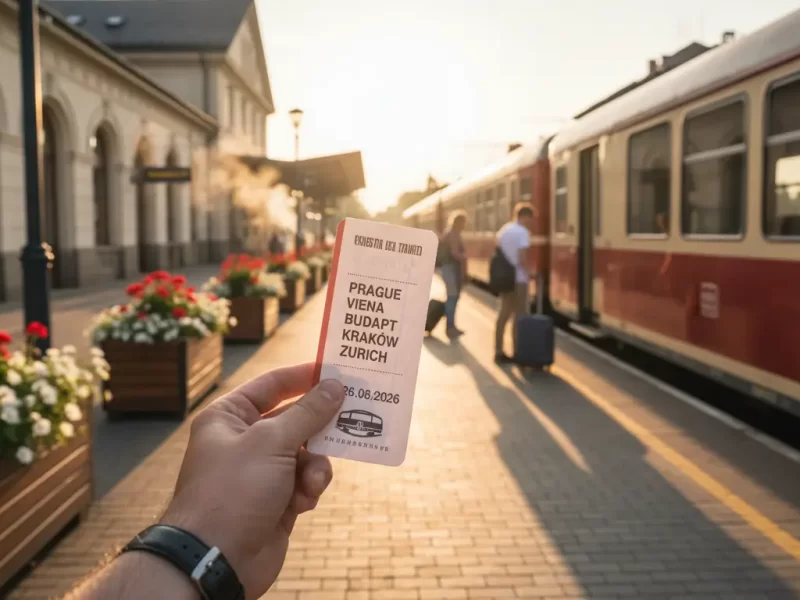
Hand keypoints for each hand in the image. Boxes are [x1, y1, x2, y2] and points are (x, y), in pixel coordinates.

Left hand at [159, 362, 343, 598]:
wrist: (217, 559)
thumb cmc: (234, 490)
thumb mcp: (272, 442)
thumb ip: (308, 413)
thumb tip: (336, 386)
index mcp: (230, 418)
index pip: (272, 385)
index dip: (304, 376)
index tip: (338, 370)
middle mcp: (244, 441)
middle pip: (295, 419)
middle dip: (320, 424)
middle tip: (353, 414)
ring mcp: (261, 472)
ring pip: (306, 453)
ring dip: (315, 466)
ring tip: (313, 481)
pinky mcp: (277, 500)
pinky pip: (305, 481)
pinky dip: (309, 489)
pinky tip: (304, 501)